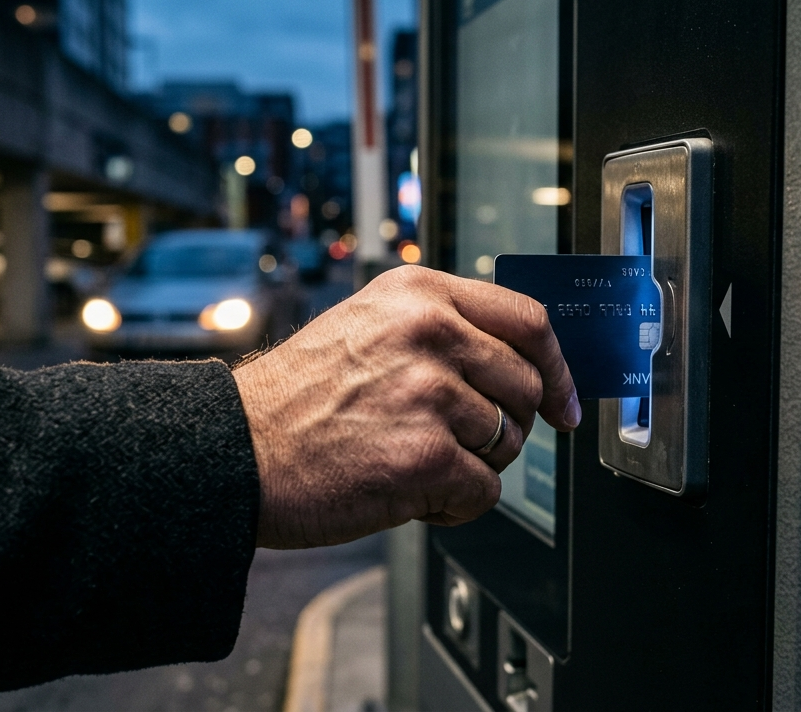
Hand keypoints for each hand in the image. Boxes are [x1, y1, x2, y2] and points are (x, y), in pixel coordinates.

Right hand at [233, 266, 579, 548]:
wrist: (236, 452)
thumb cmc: (296, 399)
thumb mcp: (368, 327)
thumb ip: (438, 330)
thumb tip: (515, 362)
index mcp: (419, 294)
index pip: (528, 320)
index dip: (557, 368)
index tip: (564, 401)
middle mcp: (431, 333)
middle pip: (527, 387)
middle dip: (504, 425)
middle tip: (454, 441)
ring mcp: (432, 394)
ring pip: (507, 444)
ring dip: (468, 466)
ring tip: (408, 460)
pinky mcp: (428, 456)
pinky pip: (484, 492)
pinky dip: (453, 505)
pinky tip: (409, 492)